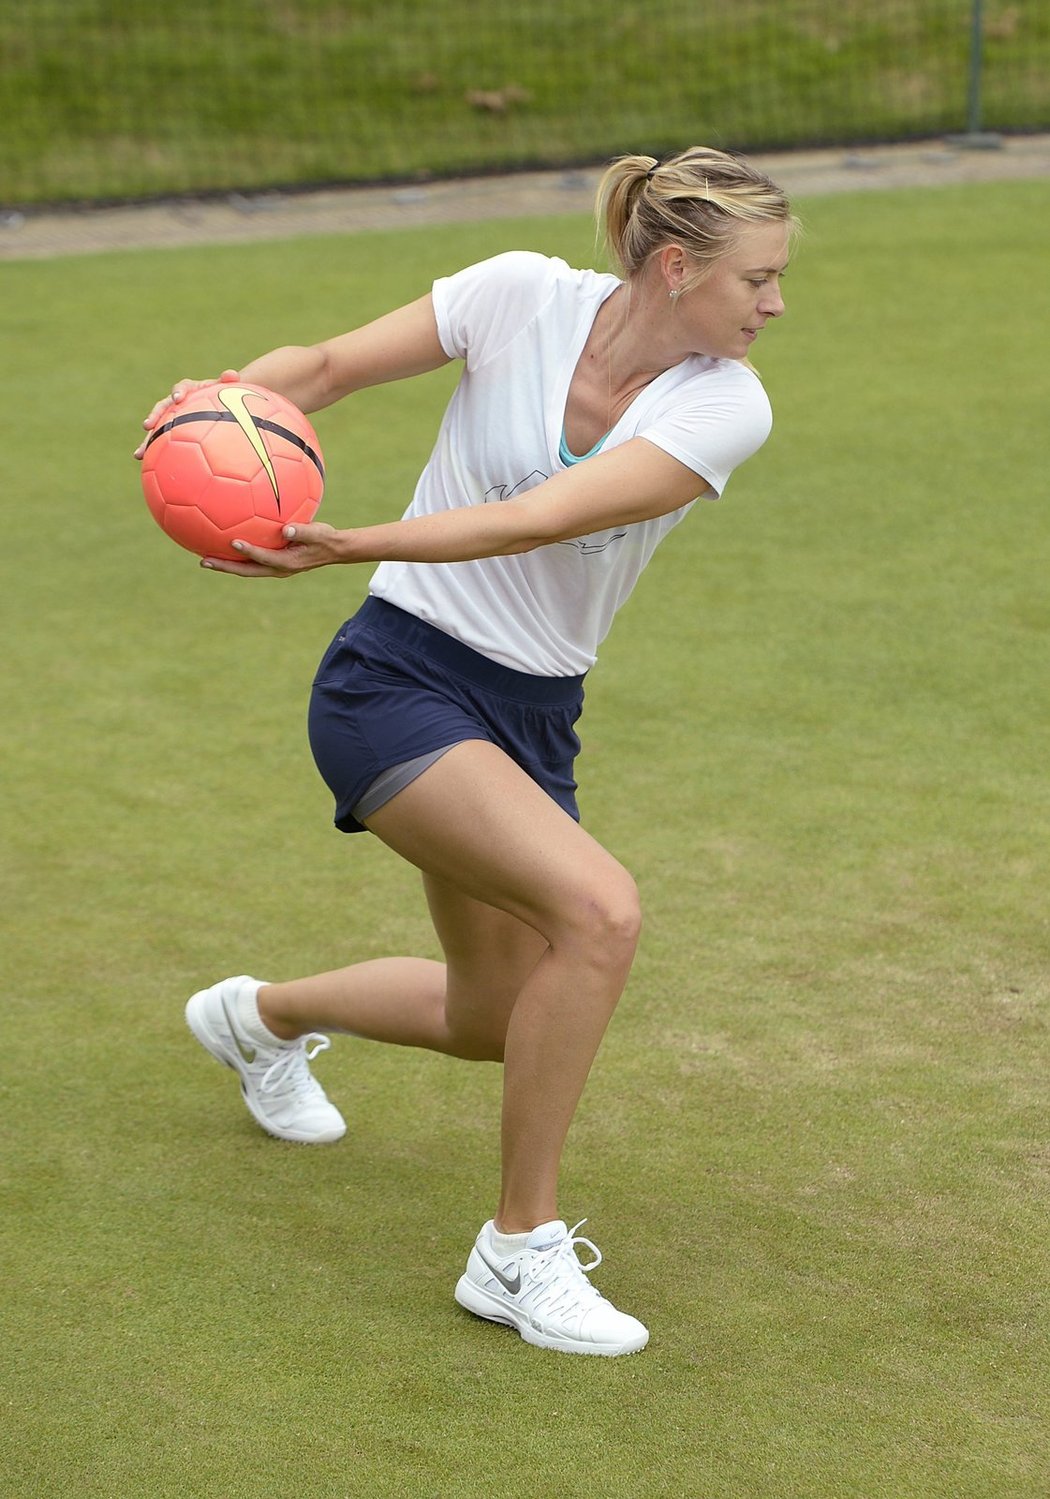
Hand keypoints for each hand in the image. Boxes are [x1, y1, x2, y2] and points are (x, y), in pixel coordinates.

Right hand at [133, 368, 240, 459]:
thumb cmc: (222, 394)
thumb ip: (228, 380)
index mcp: (188, 390)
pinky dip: (154, 454)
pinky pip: (162, 443)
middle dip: (154, 417)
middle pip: (161, 409)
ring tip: (138, 454)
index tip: (178, 399)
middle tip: (147, 425)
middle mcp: (175, 403)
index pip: (181, 388)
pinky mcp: (171, 432)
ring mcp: (171, 418)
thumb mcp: (227, 387)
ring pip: (157, 429)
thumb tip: (232, 374)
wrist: (217, 402)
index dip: (178, 392)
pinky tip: (147, 467)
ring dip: (147, 441)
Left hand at [200, 521, 349, 578]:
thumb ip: (303, 530)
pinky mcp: (272, 563)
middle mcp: (278, 568)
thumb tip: (286, 528)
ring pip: (246, 569)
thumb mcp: (319, 533)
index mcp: (287, 562)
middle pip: (246, 570)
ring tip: (205, 559)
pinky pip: (250, 562)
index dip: (249, 551)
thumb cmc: (325, 538)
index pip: (264, 557)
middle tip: (204, 561)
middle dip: (225, 567)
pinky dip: (236, 558)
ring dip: (226, 565)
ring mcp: (274, 568)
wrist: (332, 549)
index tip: (233, 541)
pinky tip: (224, 547)